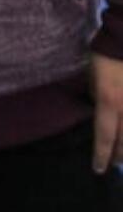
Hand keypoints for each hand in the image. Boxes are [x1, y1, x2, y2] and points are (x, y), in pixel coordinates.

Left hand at [90, 53, 122, 172]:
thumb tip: (102, 114)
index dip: (101, 155)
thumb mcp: (92, 81)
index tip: (98, 169)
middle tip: (114, 166)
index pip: (104, 136)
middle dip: (118, 156)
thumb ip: (98, 100)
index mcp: (108, 102)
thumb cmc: (103, 59)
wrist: (122, 42)